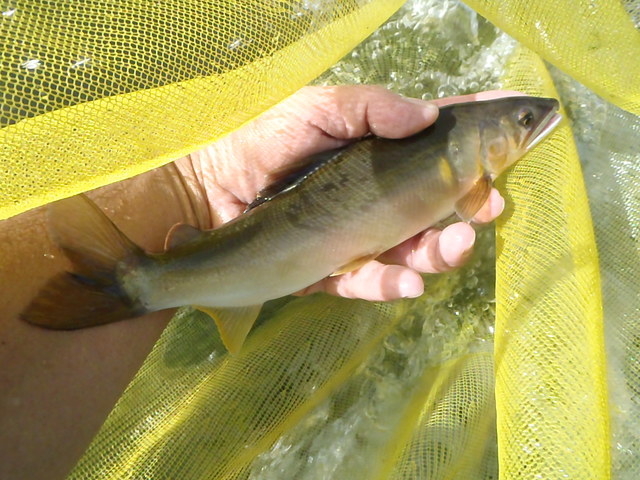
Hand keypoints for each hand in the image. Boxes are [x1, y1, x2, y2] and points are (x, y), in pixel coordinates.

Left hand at [178, 85, 510, 301]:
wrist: (210, 189)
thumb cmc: (263, 141)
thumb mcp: (317, 110)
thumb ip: (369, 109)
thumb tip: (427, 115)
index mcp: (382, 151)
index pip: (442, 139)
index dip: (483, 131)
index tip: (525, 120)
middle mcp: (380, 195)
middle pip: (442, 204)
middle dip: (473, 206)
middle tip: (490, 205)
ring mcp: (361, 235)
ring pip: (416, 249)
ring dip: (442, 251)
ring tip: (454, 245)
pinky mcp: (336, 269)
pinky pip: (372, 280)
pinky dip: (392, 281)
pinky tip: (408, 280)